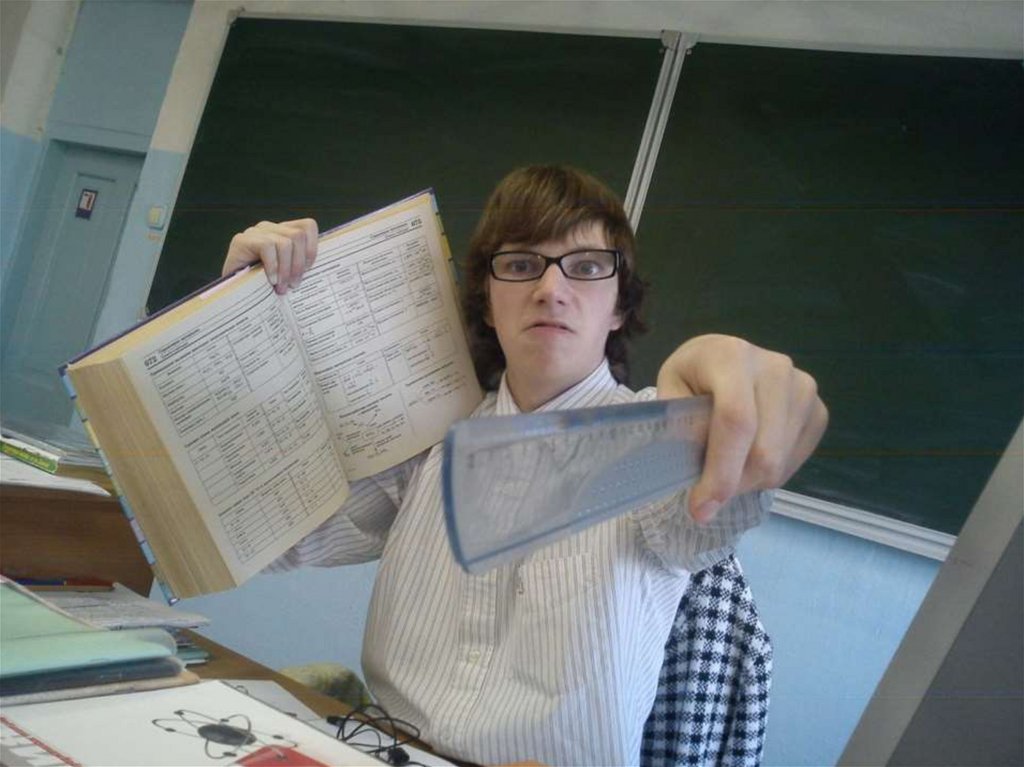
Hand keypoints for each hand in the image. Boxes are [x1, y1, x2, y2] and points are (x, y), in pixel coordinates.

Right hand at [222, 219, 318, 294]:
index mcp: (283, 232)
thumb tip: (322, 268)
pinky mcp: (242, 240)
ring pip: (285, 242)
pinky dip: (272, 266)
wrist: (231, 293)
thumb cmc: (262, 285)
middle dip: (299, 264)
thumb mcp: (286, 273)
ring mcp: (255, 232)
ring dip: (286, 269)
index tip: (308, 270)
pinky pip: (267, 246)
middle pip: (298, 235)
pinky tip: (270, 280)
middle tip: (293, 286)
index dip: (312, 248)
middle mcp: (270, 227)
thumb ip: (299, 265)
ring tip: (281, 287)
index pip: (308, 226)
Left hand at [657, 334, 827, 522]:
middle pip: (762, 451)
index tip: (702, 509)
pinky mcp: (818, 410)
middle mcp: (776, 368)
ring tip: (726, 465)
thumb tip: (699, 472)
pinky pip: (794, 462)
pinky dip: (767, 475)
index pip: (735, 420)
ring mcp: (804, 389)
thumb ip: (680, 427)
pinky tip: (748, 457)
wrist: (726, 358)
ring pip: (779, 463)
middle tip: (706, 496)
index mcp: (732, 356)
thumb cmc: (692, 378)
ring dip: (748, 482)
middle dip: (732, 485)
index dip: (721, 471)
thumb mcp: (671, 392)